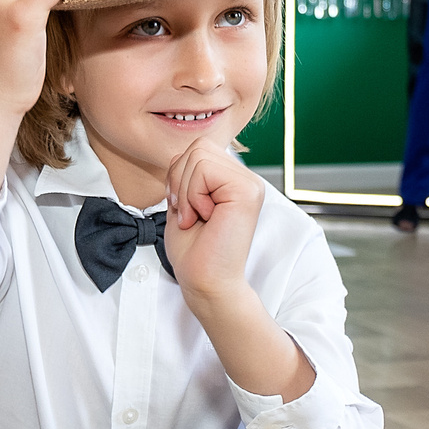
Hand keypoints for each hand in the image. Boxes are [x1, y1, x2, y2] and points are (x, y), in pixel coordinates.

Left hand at [162, 134, 264, 304]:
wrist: (205, 282)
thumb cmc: (193, 251)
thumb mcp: (184, 202)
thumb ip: (186, 175)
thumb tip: (178, 154)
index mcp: (232, 180)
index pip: (197, 149)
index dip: (178, 174)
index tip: (182, 207)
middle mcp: (246, 179)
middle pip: (198, 146)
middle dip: (180, 179)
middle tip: (189, 213)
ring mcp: (250, 184)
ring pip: (199, 154)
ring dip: (186, 190)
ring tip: (197, 217)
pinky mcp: (247, 191)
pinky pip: (205, 169)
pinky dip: (193, 195)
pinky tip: (204, 217)